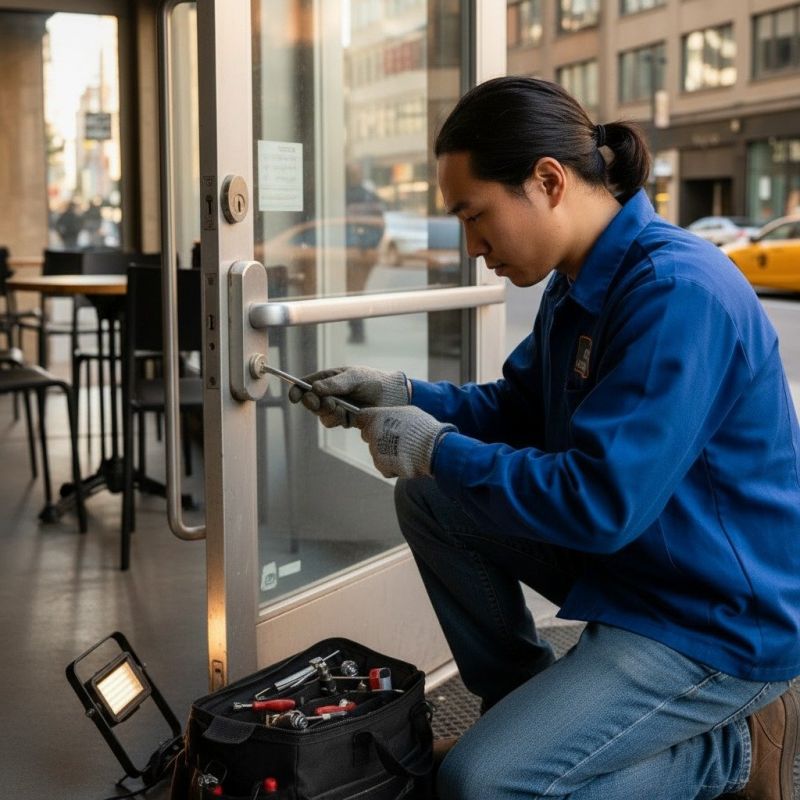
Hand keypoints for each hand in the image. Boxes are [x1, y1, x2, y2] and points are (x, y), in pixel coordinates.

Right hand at [288, 366, 409, 428]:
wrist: (392, 396)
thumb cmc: (372, 380)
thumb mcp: (354, 378)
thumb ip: (335, 384)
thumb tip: (314, 388)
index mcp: (328, 379)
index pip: (306, 384)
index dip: (297, 390)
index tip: (293, 396)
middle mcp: (329, 394)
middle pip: (310, 402)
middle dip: (312, 403)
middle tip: (320, 402)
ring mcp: (336, 407)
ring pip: (321, 415)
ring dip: (327, 412)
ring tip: (338, 406)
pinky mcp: (345, 419)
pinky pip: (333, 422)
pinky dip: (337, 418)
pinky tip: (347, 413)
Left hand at [353, 406, 455, 478]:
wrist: (431, 448)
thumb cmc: (423, 429)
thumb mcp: (408, 412)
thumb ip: (392, 415)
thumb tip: (389, 418)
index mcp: (378, 416)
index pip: (361, 417)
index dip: (367, 420)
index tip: (373, 423)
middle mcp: (373, 432)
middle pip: (367, 435)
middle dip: (378, 437)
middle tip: (395, 438)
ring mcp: (375, 450)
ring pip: (376, 452)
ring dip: (387, 452)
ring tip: (405, 450)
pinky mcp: (381, 465)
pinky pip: (384, 466)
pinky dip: (393, 466)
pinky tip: (405, 460)